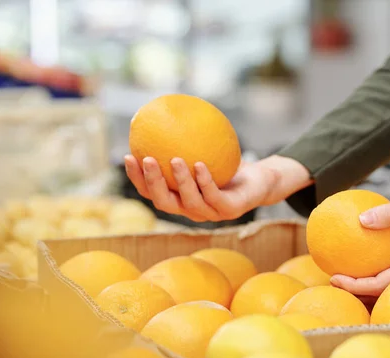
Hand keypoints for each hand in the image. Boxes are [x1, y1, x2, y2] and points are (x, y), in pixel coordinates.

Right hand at [124, 155, 310, 221]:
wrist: (261, 180)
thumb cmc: (228, 164)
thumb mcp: (205, 149)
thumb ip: (184, 139)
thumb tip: (161, 111)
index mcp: (180, 198)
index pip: (152, 192)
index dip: (137, 178)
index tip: (127, 155)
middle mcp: (192, 210)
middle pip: (164, 202)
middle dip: (152, 183)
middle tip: (145, 158)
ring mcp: (211, 213)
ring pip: (189, 202)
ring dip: (180, 181)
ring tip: (174, 159)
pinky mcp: (230, 211)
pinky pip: (214, 196)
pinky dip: (205, 181)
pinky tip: (199, 164)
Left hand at [331, 180, 389, 296]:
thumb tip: (360, 219)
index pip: (381, 283)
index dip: (356, 285)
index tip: (335, 278)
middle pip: (383, 290)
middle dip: (357, 290)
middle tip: (332, 280)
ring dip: (367, 282)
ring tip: (344, 274)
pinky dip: (378, 268)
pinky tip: (364, 257)